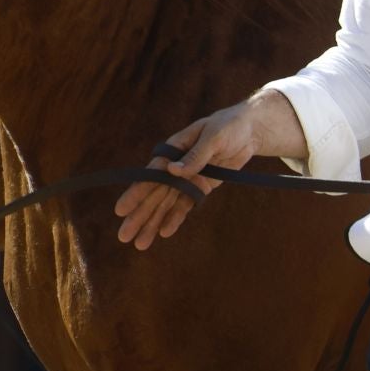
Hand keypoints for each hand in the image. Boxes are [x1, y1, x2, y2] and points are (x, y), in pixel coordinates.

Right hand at [114, 99, 267, 250]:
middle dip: (139, 216)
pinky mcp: (201, 186)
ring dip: (152, 223)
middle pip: (154, 195)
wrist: (248, 130)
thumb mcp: (214, 137)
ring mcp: (187, 178)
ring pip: (166, 204)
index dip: (136, 193)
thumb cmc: (228, 126)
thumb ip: (196, 155)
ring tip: (140, 244)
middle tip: (123, 236)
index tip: (121, 210)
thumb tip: (173, 170)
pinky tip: (163, 233)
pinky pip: (185, 205)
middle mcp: (175, 167)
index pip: (151, 176)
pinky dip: (174, 219)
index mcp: (173, 151)